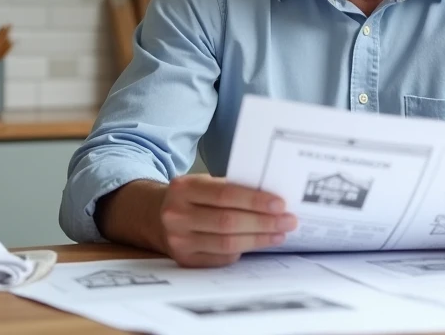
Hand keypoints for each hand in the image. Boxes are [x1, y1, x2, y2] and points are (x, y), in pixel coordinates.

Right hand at [159, 175, 297, 266]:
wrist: (156, 216)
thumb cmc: (190, 197)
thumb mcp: (202, 183)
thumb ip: (230, 188)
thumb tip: (270, 199)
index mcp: (184, 188)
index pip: (225, 194)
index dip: (254, 201)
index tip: (280, 204)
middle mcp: (177, 215)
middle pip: (227, 222)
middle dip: (263, 222)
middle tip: (288, 221)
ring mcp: (179, 240)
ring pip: (227, 243)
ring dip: (258, 239)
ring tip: (279, 233)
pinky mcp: (185, 260)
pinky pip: (221, 258)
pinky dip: (243, 250)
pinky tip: (259, 243)